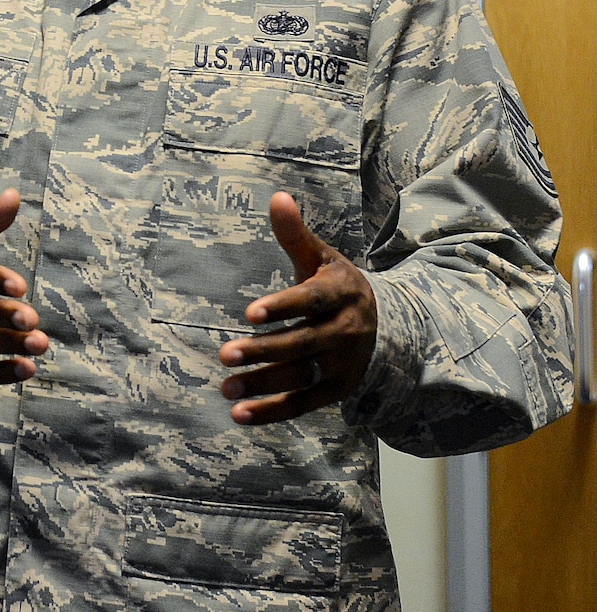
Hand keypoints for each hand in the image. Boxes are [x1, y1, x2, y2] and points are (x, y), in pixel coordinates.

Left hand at [219, 192, 377, 424]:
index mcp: (341, 294)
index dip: (282, 306)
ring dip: (262, 385)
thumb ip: (295, 234)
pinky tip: (239, 416)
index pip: (311, 300)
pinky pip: (303, 404)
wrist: (386, 326)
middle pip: (302, 344)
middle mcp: (344, 332)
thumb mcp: (321, 258)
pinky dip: (273, 413)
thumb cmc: (337, 287)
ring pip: (300, 377)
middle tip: (225, 354)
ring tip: (226, 388)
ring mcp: (341, 365)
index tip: (249, 313)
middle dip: (264, 351)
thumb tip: (277, 196)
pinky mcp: (335, 390)